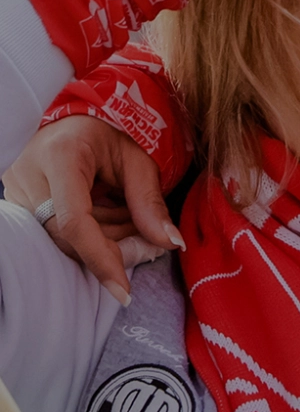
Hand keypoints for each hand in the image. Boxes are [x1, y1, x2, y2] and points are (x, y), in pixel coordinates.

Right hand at [2, 116, 180, 304]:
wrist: (75, 120)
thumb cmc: (110, 134)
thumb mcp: (139, 160)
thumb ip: (150, 203)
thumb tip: (171, 244)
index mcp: (61, 156)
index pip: (76, 222)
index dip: (101, 259)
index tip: (124, 292)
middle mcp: (28, 175)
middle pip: (68, 237)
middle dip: (111, 246)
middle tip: (144, 237)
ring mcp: (16, 190)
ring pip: (60, 239)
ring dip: (101, 237)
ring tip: (125, 212)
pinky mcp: (17, 200)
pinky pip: (53, 232)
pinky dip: (88, 232)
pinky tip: (105, 212)